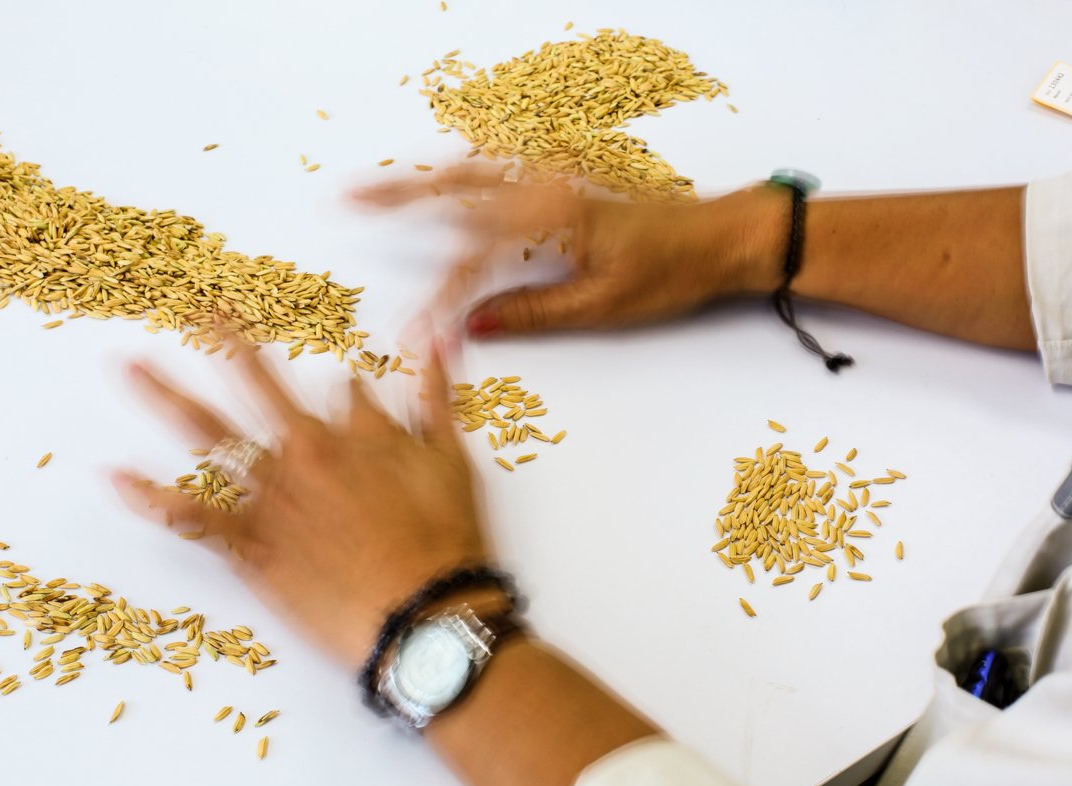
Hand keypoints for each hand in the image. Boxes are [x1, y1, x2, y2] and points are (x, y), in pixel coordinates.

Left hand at [113, 345, 489, 667]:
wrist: (425, 616)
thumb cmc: (446, 545)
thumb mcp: (455, 462)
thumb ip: (437, 396)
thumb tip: (436, 336)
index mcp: (359, 429)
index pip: (345, 388)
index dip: (348, 392)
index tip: (347, 394)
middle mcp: (307, 450)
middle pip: (258, 382)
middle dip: (226, 340)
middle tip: (198, 308)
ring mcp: (273, 496)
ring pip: (210, 433)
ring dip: (165, 395)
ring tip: (128, 366)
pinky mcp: (251, 544)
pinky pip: (191, 517)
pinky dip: (149, 498)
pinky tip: (113, 476)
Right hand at [355, 167, 786, 337]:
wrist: (723, 236)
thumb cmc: (671, 271)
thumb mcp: (600, 305)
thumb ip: (530, 312)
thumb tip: (473, 326)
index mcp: (549, 218)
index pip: (472, 259)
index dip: (437, 296)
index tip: (413, 330)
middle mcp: (544, 187)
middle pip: (454, 187)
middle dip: (397, 195)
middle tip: (348, 198)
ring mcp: (553, 177)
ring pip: (471, 171)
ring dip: (421, 179)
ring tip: (376, 187)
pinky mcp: (562, 180)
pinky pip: (496, 169)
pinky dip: (458, 174)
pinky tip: (439, 181)